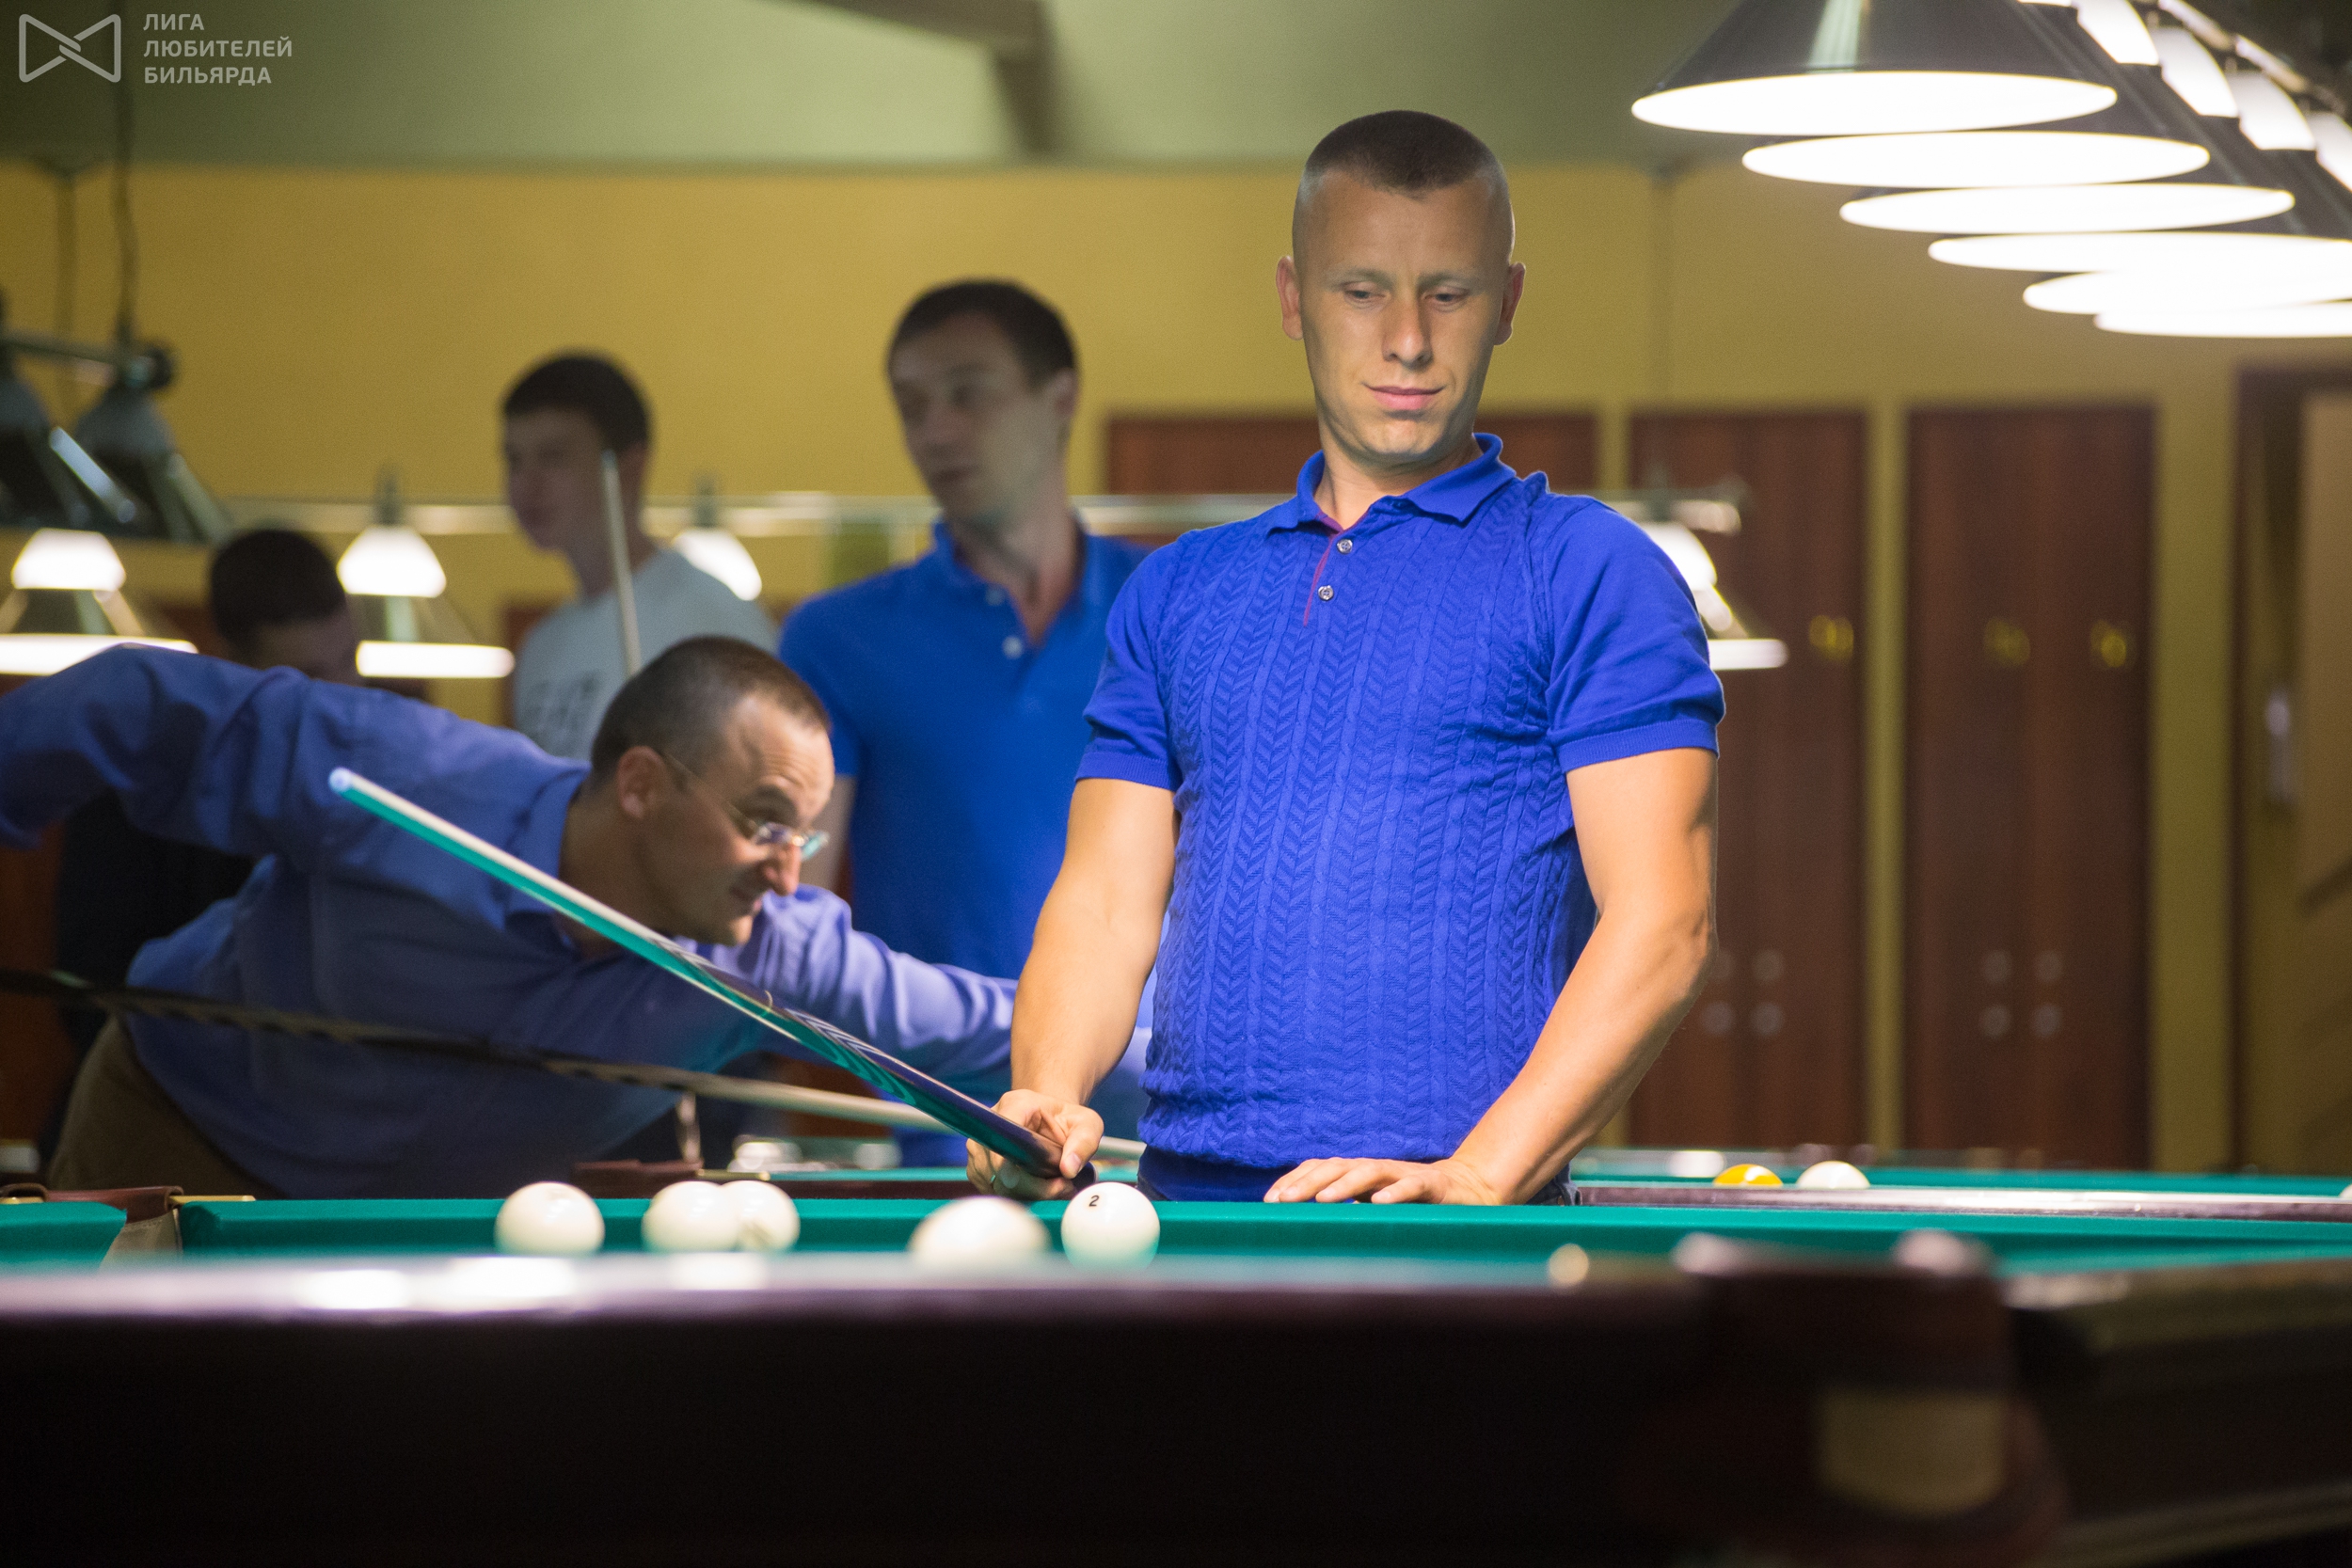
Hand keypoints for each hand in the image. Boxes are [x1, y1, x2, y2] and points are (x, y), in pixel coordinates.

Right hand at [966, 1089, 1101, 1200]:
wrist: (1051, 1123)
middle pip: (998, 1165)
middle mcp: (991, 1124)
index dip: (1004, 1159)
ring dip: (1028, 1193)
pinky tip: (1039, 1189)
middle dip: (1032, 1185)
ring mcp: (981, 1148)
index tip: (1016, 1180)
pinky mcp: (980, 1168)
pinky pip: (994, 1190)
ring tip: (1057, 1186)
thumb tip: (1068, 1169)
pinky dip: (1018, 1196)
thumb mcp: (1087, 1124)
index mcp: (1016, 1105)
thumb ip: (1083, 1143)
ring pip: (996, 1182)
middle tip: (1063, 1188)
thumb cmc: (1067, 1121)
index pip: (1000, 1132)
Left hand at [1263, 1155, 1505, 1204]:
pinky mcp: (1432, 1184)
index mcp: (1359, 1173)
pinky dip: (1396, 1193)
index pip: (1319, 1168)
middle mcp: (1377, 1169)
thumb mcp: (1373, 1208)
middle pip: (1337, 1167)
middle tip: (1282, 1202)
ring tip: (1322, 1200)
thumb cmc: (1413, 1205)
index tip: (1269, 1201)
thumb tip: (1302, 1233)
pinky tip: (1379, 1204)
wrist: (1467, 1192)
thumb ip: (1345, 1214)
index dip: (1294, 1181)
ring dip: (1343, 1185)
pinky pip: (1412, 1186)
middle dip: (1307, 1183)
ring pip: (1369, 1171)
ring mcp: (1403, 1174)